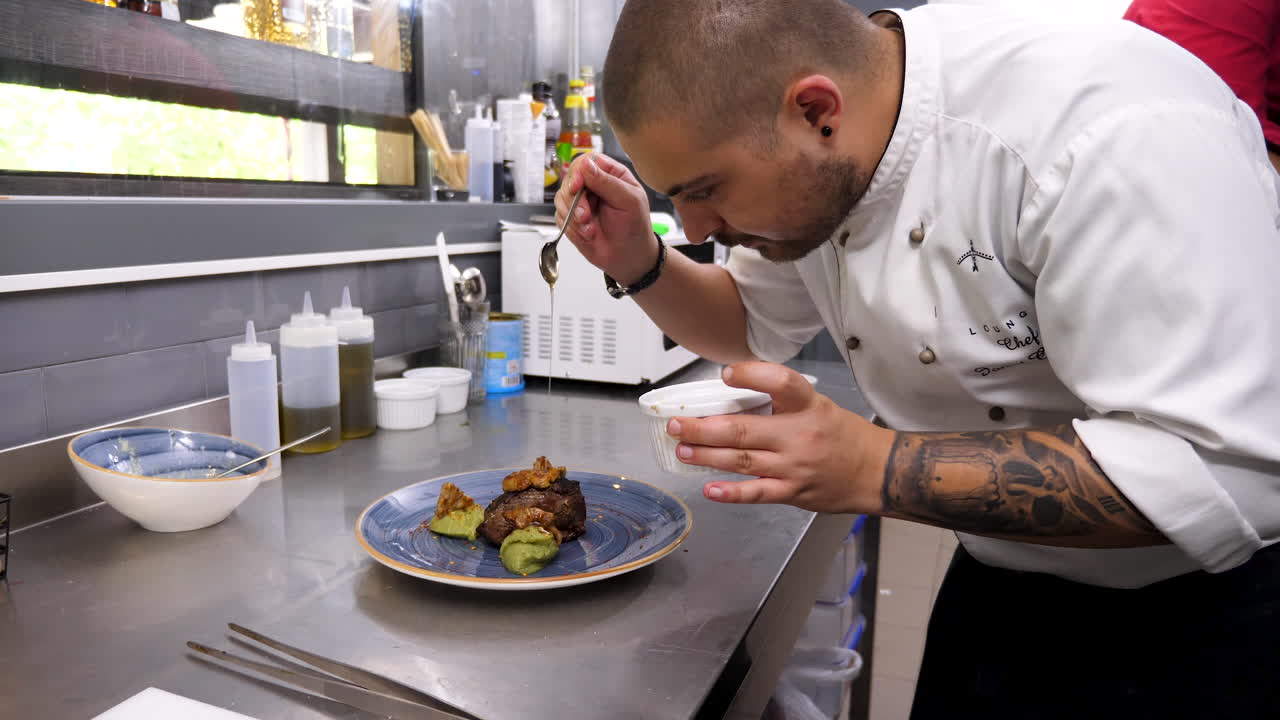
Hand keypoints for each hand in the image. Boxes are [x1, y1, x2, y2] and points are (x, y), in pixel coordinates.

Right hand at [553, 153, 658, 284]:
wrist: (628, 257)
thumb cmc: (635, 227)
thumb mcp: (628, 201)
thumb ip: (607, 181)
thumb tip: (586, 164)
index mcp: (610, 174)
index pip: (586, 162)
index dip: (578, 173)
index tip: (577, 187)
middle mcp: (593, 185)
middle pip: (570, 180)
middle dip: (575, 201)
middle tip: (585, 217)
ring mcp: (581, 201)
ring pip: (561, 198)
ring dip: (573, 217)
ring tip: (590, 230)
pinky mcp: (571, 218)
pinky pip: (559, 217)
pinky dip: (571, 228)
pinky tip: (587, 234)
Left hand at [667, 363, 894, 513]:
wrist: (876, 471)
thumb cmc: (842, 435)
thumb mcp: (817, 405)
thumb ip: (781, 401)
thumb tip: (733, 393)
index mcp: (808, 406)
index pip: (780, 382)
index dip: (751, 375)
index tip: (726, 374)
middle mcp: (800, 435)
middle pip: (744, 429)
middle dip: (704, 428)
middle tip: (676, 424)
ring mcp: (794, 466)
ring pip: (743, 461)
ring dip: (708, 456)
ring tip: (682, 450)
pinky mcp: (793, 491)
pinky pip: (757, 492)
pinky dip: (732, 492)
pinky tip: (709, 488)